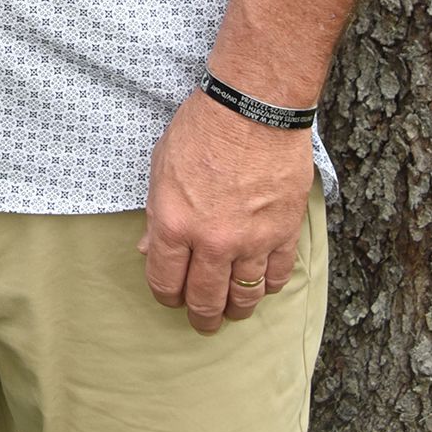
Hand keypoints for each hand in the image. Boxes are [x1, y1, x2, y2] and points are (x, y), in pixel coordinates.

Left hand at [138, 91, 312, 334]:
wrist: (252, 109)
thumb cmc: (201, 129)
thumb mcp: (162, 165)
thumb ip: (155, 212)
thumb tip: (148, 247)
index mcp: (173, 224)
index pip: (165, 281)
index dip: (166, 295)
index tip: (171, 297)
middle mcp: (210, 241)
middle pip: (205, 300)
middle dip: (201, 317)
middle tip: (203, 321)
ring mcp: (250, 241)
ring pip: (244, 298)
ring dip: (236, 309)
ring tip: (233, 310)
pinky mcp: (283, 234)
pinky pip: (277, 277)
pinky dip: (268, 286)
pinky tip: (261, 284)